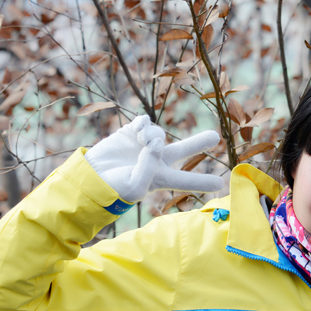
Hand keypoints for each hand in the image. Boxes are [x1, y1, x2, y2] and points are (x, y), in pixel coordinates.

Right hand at [85, 115, 223, 203]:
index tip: (220, 184)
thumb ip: (149, 167)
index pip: (186, 180)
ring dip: (154, 136)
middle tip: (215, 137)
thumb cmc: (113, 188)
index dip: (202, 182)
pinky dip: (143, 125)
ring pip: (160, 133)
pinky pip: (145, 122)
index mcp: (161, 178)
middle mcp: (156, 160)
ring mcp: (144, 145)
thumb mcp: (134, 187)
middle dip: (198, 142)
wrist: (90, 175)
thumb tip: (156, 144)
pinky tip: (137, 133)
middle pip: (183, 149)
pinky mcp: (131, 132)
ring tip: (144, 143)